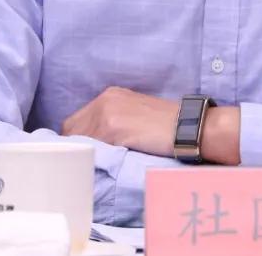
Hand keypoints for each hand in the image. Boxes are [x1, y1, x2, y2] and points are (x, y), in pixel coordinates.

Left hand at [60, 86, 177, 156]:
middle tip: (87, 162)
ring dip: (85, 153)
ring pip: (80, 138)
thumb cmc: (167, 125)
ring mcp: (107, 112)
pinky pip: (92, 146)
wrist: (189, 127)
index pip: (76, 120)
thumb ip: (113, 122)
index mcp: (110, 95)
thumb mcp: (135, 114)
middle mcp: (105, 100)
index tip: (84, 152)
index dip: (78, 138)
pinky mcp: (113, 127)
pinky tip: (103, 164)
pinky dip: (94, 157)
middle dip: (77, 146)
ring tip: (95, 166)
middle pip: (72, 129)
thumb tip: (95, 143)